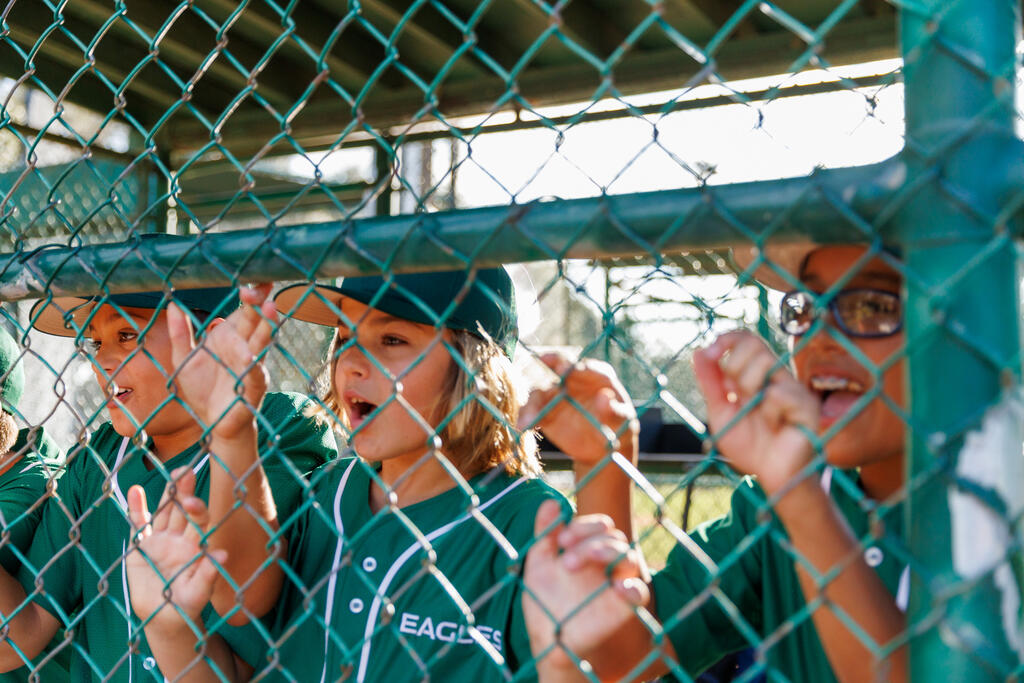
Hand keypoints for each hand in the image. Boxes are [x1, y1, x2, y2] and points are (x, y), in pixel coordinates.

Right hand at [126, 468, 225, 629]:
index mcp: (196, 547)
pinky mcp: (142, 547)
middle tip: (186, 470)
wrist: (164, 618)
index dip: (197, 511)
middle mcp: (180, 539)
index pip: (199, 522)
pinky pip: (139, 525)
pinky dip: (136, 509)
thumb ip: (207, 576)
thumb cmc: (187, 607)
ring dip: (167, 493)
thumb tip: (223, 556)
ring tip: (172, 471)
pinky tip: (134, 491)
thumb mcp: (197, 594)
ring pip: (164, 512)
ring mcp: (161, 540)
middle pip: (182, 510)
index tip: (192, 502)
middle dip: (184, 490)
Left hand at [167, 284, 276, 441]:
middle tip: (260, 286)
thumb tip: (171, 304)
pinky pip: (255, 374)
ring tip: (271, 308)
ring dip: (268, 326)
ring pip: (261, 342)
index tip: (251, 279)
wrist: (213, 423)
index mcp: (228, 337)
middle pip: (255, 321)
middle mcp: (244, 347)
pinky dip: (254, 365)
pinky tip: (251, 356)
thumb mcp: (182, 360)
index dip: (249, 296)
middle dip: (259, 304)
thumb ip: (180, 334)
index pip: (243, 312)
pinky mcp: (253, 387)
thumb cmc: (201, 390)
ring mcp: (251, 366)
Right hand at [519, 354, 637, 467]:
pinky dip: (526, 417)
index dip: (579, 367)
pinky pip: (533, 412)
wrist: (602, 448)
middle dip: (554, 362)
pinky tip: (522, 426)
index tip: (568, 369)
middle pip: (561, 367)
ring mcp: (558, 395)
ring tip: (527, 421)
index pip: (589, 367)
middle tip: (545, 359)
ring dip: (532, 404)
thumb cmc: (617, 428)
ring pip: (541, 392)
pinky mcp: (545, 412)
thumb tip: (605, 397)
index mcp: (598, 377)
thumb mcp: (622, 422)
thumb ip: (614, 411)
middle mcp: (575, 380)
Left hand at [523, 501, 649, 679]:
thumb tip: (550, 501)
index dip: (584, 526)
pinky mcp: (623, 607)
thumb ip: (545, 534)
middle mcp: (607, 563)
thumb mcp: (538, 563)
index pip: (599, 526)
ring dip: (608, 552)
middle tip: (567, 561)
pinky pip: (640, 593)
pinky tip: (617, 587)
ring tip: (585, 560)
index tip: (563, 539)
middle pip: (614, 538)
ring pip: (629, 557)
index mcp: (589, 549)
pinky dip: (633, 587)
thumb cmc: (543, 600)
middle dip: (590, 541)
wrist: (545, 637)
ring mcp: (617, 583)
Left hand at [693, 330, 818, 494]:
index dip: (727, 339)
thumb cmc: (749, 446)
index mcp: (757, 374)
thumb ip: (710, 383)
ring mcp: (794, 388)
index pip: (746, 339)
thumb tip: (698, 352)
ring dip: (749, 390)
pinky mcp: (808, 405)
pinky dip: (769, 413)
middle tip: (734, 395)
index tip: (709, 353)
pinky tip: (775, 427)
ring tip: (757, 414)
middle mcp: (777, 376)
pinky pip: (779, 393)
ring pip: (766, 363)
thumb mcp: (720, 413)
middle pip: (754, 345)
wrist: (772, 476)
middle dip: (734, 367)